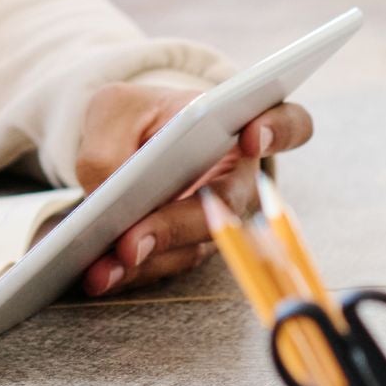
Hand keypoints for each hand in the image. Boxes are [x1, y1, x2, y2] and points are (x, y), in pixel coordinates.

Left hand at [73, 84, 312, 297]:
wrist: (131, 138)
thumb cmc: (136, 116)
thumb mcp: (114, 110)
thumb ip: (110, 143)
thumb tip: (108, 192)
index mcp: (238, 126)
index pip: (287, 123)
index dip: (279, 131)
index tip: (252, 138)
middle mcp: (239, 177)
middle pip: (228, 206)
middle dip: (176, 226)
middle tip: (130, 243)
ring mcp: (219, 218)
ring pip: (194, 246)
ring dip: (147, 260)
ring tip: (101, 269)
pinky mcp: (190, 245)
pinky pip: (167, 263)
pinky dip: (131, 272)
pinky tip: (98, 275)